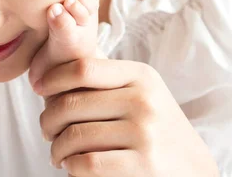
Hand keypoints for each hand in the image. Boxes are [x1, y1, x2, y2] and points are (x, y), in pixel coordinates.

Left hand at [34, 58, 218, 176]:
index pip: (82, 67)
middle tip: (47, 132)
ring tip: (59, 154)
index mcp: (140, 76)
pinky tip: (74, 167)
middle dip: (47, 121)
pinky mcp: (143, 165)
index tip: (39, 90)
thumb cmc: (155, 126)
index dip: (52, 79)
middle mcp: (143, 100)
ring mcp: (144, 133)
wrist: (193, 167)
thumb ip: (104, 77)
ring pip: (74, 136)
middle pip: (70, 104)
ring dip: (57, 149)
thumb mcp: (140, 92)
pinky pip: (86, 163)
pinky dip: (71, 167)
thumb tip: (52, 64)